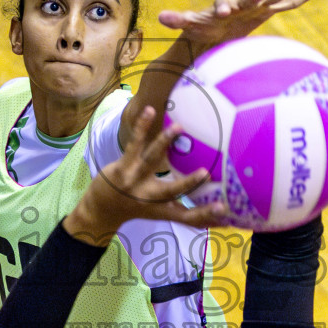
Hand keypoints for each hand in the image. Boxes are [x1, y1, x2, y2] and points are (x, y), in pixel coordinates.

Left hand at [66, 107, 225, 244]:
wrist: (102, 208)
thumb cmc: (140, 207)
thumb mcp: (163, 212)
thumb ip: (187, 211)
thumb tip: (222, 215)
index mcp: (163, 210)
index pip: (188, 217)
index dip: (206, 214)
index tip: (224, 209)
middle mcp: (149, 198)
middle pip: (171, 191)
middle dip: (188, 183)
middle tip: (207, 173)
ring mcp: (134, 181)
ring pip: (152, 160)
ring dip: (165, 142)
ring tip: (179, 127)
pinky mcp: (122, 167)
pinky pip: (134, 144)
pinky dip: (142, 127)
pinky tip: (150, 111)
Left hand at [157, 0, 325, 54]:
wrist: (216, 31)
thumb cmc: (203, 28)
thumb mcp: (190, 25)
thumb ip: (178, 19)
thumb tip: (160, 17)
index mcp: (222, 6)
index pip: (222, 5)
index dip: (222, 7)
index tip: (222, 13)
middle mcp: (241, 2)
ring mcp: (257, 6)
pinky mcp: (269, 12)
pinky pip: (290, 4)